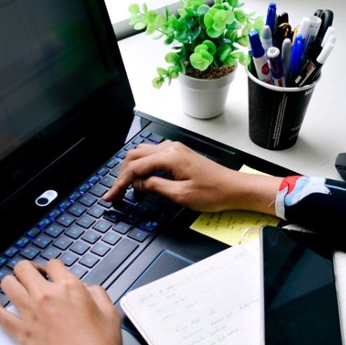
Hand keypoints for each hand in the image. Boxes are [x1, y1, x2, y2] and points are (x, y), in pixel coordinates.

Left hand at [0, 260, 123, 344]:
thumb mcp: (110, 313)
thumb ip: (97, 293)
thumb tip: (86, 289)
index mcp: (70, 288)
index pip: (53, 264)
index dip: (52, 268)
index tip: (52, 274)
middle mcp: (47, 297)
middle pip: (23, 268)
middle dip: (28, 270)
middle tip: (32, 278)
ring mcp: (31, 314)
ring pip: (7, 284)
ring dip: (11, 283)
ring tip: (16, 288)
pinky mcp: (21, 333)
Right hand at [103, 140, 279, 214]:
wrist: (234, 189)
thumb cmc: (214, 192)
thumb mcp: (181, 195)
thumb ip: (156, 187)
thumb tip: (139, 184)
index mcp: (170, 157)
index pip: (136, 167)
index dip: (120, 182)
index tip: (112, 195)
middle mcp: (171, 149)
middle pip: (135, 156)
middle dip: (121, 174)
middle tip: (115, 192)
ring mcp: (175, 150)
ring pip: (143, 154)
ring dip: (131, 169)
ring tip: (125, 187)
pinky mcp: (179, 155)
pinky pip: (153, 156)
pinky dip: (142, 167)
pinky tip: (141, 180)